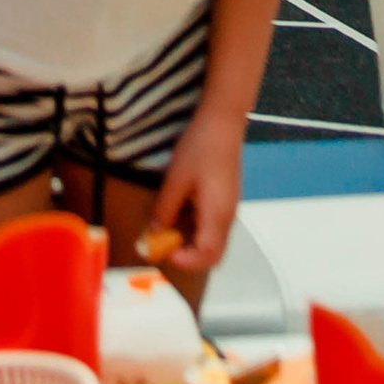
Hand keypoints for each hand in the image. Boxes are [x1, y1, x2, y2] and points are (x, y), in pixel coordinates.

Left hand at [150, 104, 245, 273]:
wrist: (222, 122)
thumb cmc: (201, 147)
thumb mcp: (176, 179)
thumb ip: (165, 209)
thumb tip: (154, 232)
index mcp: (218, 215)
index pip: (207, 255)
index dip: (186, 261)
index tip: (164, 252)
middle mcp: (228, 216)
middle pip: (214, 254)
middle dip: (188, 257)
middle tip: (164, 246)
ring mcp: (229, 208)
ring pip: (213, 240)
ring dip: (190, 242)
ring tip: (168, 228)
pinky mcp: (226, 199)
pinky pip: (212, 225)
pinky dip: (195, 229)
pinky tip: (180, 212)